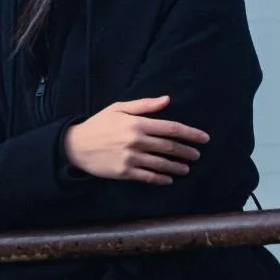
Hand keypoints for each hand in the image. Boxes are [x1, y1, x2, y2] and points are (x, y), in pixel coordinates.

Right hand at [63, 94, 208, 184]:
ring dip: (177, 166)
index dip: (189, 133)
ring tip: (187, 168)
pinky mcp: (125, 172)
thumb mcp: (119, 107)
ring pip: (161, 164)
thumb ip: (144, 104)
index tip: (203, 138)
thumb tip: (167, 99)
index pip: (170, 128)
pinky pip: (148, 177)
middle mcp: (136, 141)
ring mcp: (131, 158)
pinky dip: (161, 179)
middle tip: (197, 155)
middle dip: (187, 151)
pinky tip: (169, 179)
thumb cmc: (100, 123)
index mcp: (137, 123)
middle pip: (169, 147)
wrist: (76, 145)